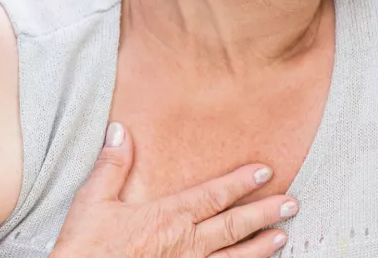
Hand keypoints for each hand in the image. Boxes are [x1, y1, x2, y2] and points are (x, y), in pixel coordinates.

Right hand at [52, 123, 296, 257]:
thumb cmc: (85, 247)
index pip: (212, 195)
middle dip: (264, 212)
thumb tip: (121, 131)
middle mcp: (184, 243)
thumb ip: (112, 165)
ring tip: (282, 235)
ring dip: (260, 246)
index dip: (240, 183)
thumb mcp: (92, 200)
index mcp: (166, 216)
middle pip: (232, 225)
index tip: (264, 172)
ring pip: (233, 257)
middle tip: (291, 203)